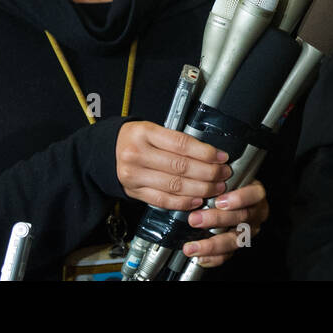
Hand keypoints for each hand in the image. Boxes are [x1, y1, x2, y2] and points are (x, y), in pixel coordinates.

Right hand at [114, 121, 231, 209]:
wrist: (109, 151)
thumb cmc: (137, 138)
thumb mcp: (153, 129)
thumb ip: (177, 140)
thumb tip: (211, 154)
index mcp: (144, 133)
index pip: (181, 144)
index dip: (206, 152)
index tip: (222, 157)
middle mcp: (137, 154)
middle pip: (180, 166)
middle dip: (208, 173)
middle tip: (223, 174)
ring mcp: (134, 175)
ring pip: (174, 186)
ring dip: (201, 189)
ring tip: (216, 188)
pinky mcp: (134, 192)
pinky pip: (163, 200)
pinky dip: (183, 202)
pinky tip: (197, 200)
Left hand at [181, 179, 269, 266]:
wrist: (235, 200)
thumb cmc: (229, 186)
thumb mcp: (228, 176)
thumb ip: (220, 177)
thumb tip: (202, 173)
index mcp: (255, 194)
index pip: (254, 194)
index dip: (239, 198)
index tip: (220, 200)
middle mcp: (255, 213)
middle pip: (241, 218)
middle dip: (216, 220)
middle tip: (195, 219)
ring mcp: (248, 230)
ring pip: (234, 240)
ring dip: (211, 244)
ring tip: (193, 246)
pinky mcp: (239, 244)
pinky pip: (229, 254)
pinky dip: (214, 258)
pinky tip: (201, 257)